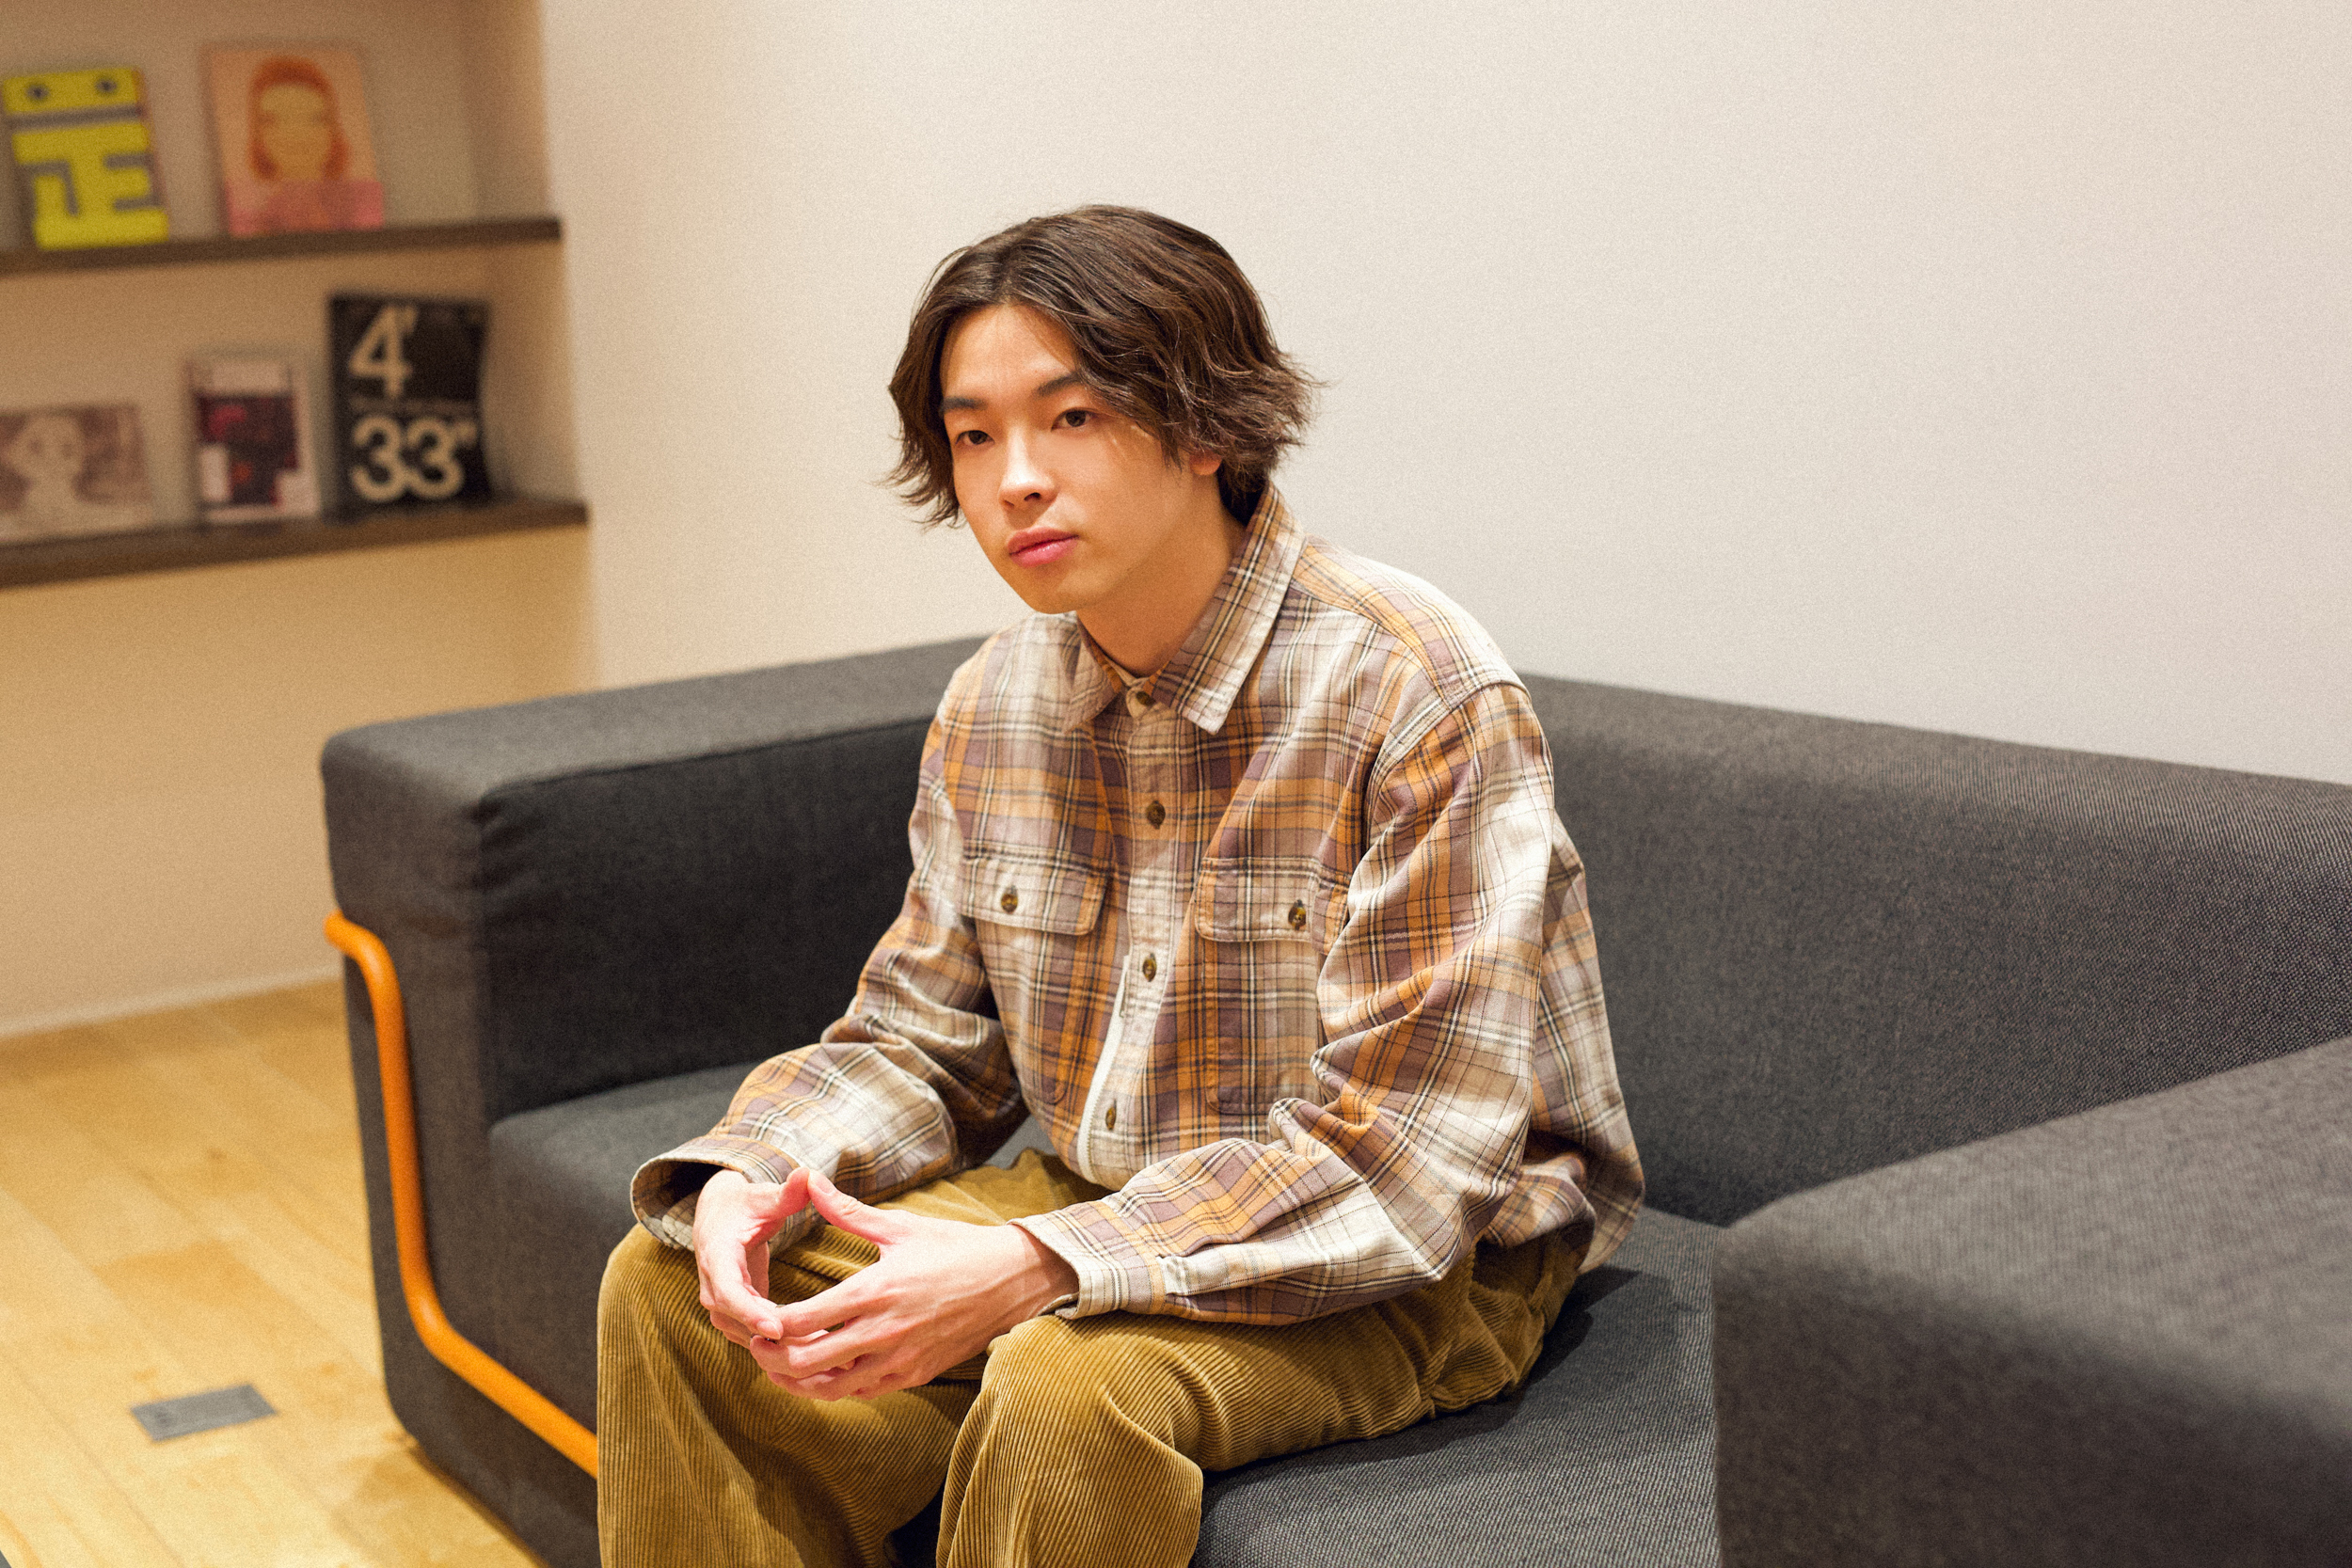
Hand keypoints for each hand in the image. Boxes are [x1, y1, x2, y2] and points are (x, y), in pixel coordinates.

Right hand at [691, 1166, 809, 1350]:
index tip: (776, 1328)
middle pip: (734, 1319)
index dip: (749, 1311)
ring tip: (815, 1351)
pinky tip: (810, 1347)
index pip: (727, 1290)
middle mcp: (712, 1282)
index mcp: (717, 1253)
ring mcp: (720, 1300)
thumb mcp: (764, 1196)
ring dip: (774, 1345)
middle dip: (768, 1336)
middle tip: (809, 1346)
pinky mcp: (733, 1311)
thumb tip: (807, 1174)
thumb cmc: (745, 1204)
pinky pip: (750, 1334)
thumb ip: (787, 1192)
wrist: (719, 1217)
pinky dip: (776, 1344)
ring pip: (741, 1333)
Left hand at [748, 1171, 1078, 1400]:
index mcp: (875, 1291)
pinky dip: (836, 1387)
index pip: (803, 1320)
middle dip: (773, 1358)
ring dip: (799, 1381)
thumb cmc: (955, 1247)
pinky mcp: (915, 1374)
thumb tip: (809, 1178)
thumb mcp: (899, 1226)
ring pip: (832, 1388)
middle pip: (808, 1361)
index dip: (770, 1325)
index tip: (756, 1317)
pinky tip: (824, 1372)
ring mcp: (900, 1359)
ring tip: (780, 1366)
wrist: (1010, 1280)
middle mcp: (884, 1331)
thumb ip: (847, 1210)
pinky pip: (863, 1392)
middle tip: (756, 1346)